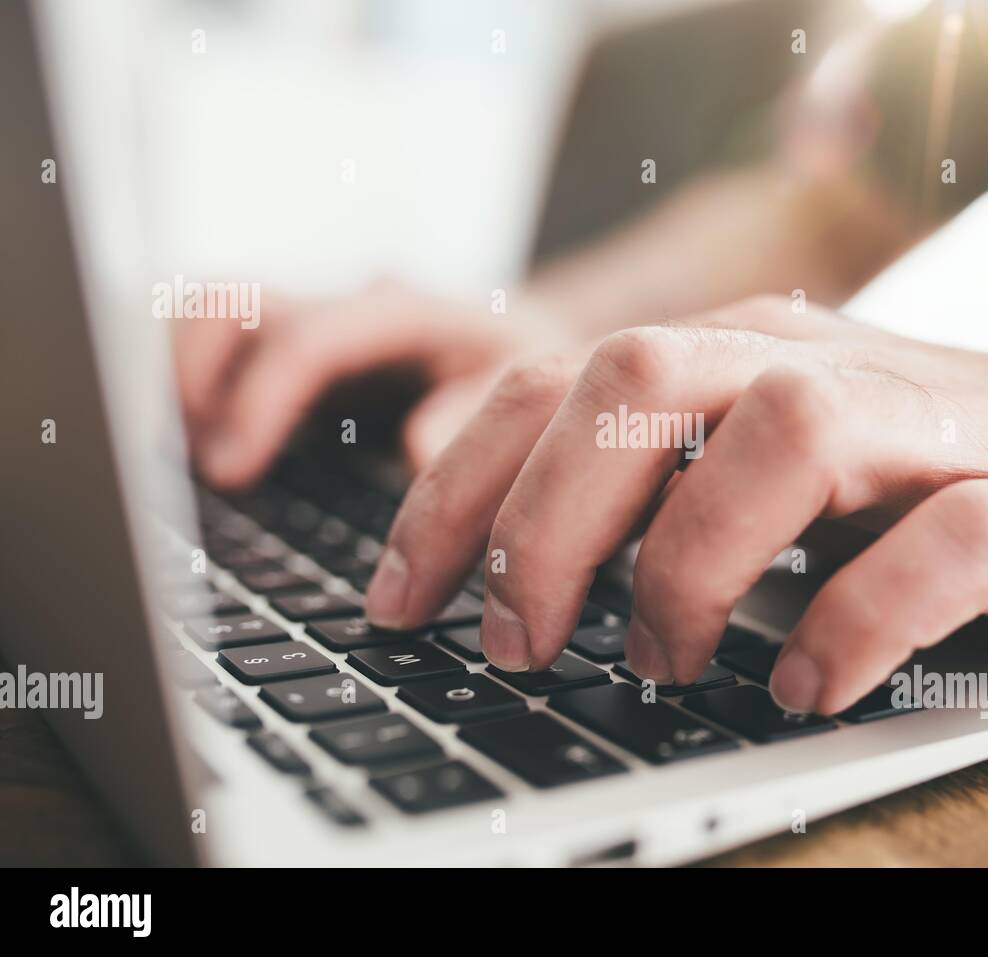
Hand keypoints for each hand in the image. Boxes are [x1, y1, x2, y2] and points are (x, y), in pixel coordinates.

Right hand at [173, 278, 564, 487]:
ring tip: (201, 464)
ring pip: (213, 319)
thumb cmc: (534, 376)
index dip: (259, 401)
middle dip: (195, 382)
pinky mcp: (301, 355)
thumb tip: (418, 447)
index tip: (229, 472)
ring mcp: (319, 325)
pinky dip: (198, 396)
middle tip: (205, 467)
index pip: (308, 339)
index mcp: (406, 313)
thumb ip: (480, 413)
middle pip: (232, 304)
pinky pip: (225, 353)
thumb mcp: (530, 395)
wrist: (539, 351)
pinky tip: (214, 456)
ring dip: (184, 385)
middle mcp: (348, 308)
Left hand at [367, 296, 987, 713]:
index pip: (564, 383)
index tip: (401, 597)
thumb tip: (505, 574)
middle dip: (547, 519)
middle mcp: (818, 364)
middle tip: (513, 642)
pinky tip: (806, 687)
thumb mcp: (772, 457)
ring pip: (781, 440)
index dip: (463, 488)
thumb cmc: (927, 477)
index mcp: (741, 351)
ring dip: (688, 567)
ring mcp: (931, 428)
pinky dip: (852, 626)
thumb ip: (663, 480)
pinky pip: (938, 551)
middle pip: (642, 382)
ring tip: (660, 663)